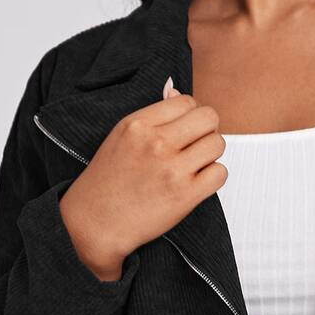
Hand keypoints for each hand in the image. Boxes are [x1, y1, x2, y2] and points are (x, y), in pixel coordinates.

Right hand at [59, 76, 227, 277]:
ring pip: (217, 144)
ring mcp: (172, 170)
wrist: (94, 223)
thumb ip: (152, 115)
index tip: (184, 128)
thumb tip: (175, 90)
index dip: (190, 114)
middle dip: (206, 129)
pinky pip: (220, 173)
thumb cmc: (106, 181)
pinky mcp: (185, 196)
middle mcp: (156, 143)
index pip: (186, 101)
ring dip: (210, 154)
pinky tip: (196, 182)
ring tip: (193, 164)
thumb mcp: (120, 137)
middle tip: (195, 144)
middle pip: (209, 118)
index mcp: (138, 125)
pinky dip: (213, 177)